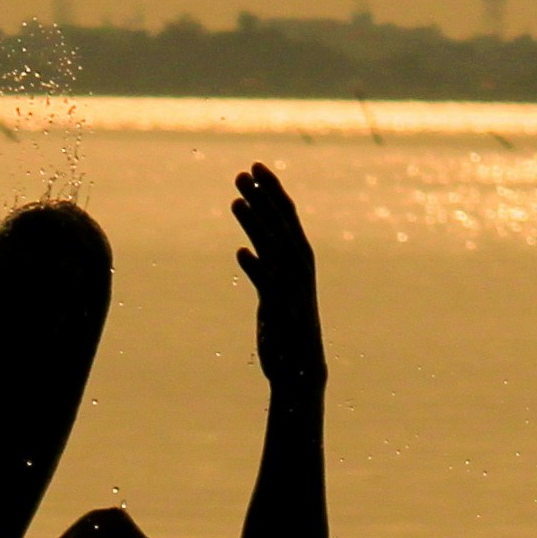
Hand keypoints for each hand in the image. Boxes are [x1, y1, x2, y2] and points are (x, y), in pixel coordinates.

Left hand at [232, 163, 323, 394]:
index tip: (254, 165)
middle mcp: (300, 270)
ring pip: (274, 250)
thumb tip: (251, 243)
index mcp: (301, 260)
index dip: (272, 189)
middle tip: (241, 172)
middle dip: (262, 198)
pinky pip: (270, 288)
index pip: (287, 215)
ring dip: (256, 225)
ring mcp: (293, 291)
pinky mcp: (283, 315)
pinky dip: (258, 270)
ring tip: (235, 200)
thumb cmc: (287, 327)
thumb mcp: (277, 289)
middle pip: (280, 226)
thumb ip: (268, 264)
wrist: (299, 371)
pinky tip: (241, 254)